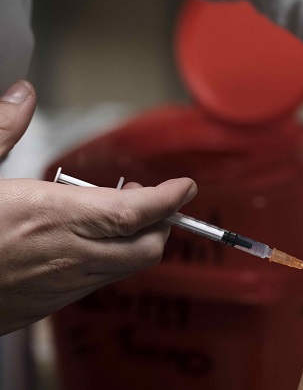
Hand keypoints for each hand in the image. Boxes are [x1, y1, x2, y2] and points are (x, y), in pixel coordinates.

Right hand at [0, 81, 196, 334]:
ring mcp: (58, 288)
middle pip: (146, 248)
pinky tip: (80, 244)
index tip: (185, 186)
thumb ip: (0, 130)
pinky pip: (94, 285)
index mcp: (50, 216)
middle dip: (161, 224)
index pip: (135, 212)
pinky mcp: (44, 307)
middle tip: (148, 199)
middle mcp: (66, 256)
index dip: (169, 199)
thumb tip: (22, 94)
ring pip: (124, 270)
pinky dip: (106, 263)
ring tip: (113, 217)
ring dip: (134, 243)